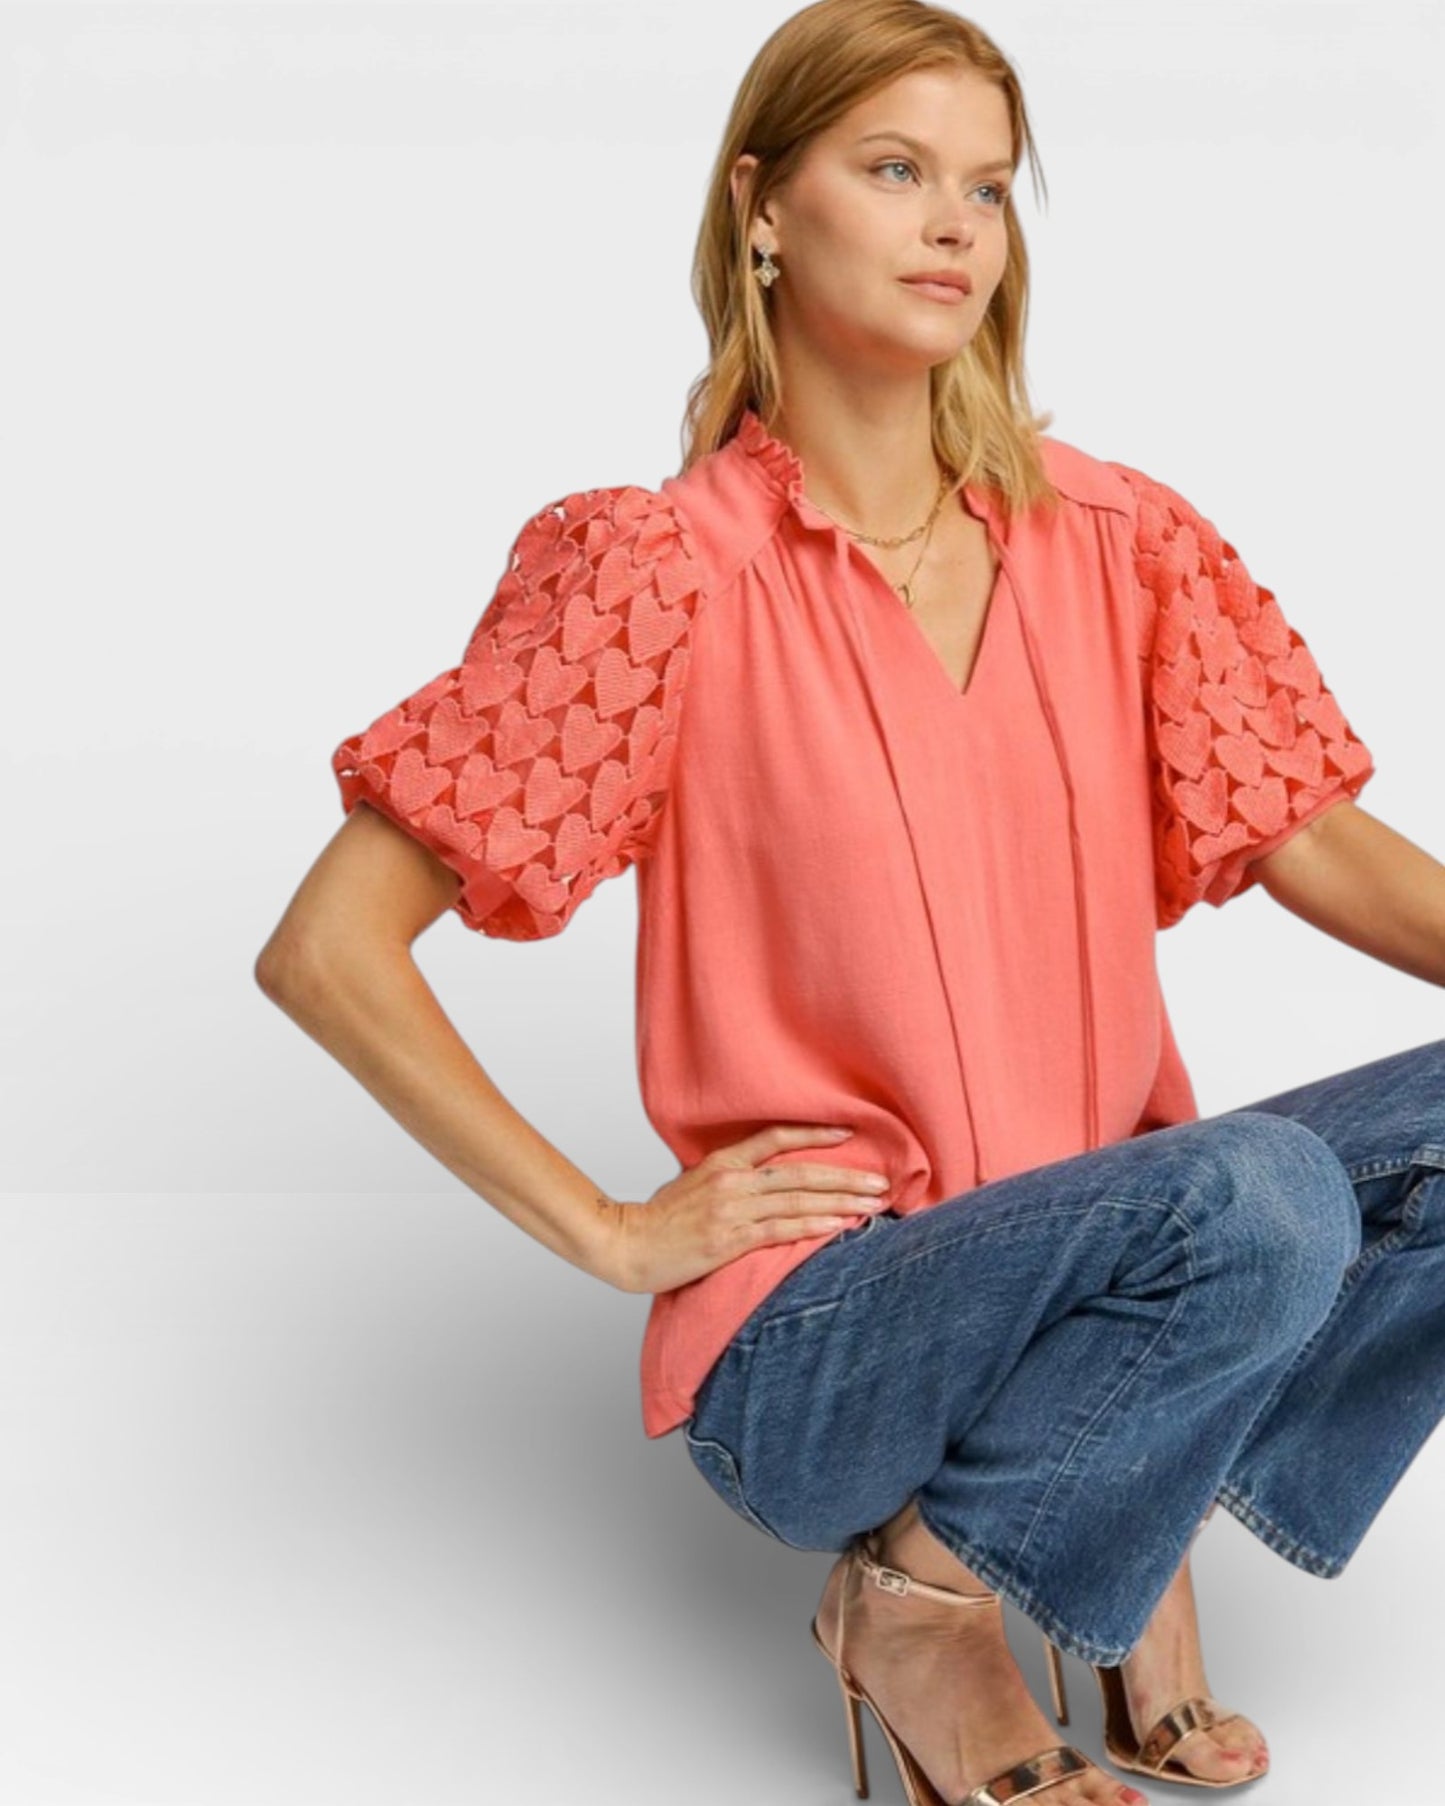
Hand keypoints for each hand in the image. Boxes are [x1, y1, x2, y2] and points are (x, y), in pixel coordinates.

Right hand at [598, 1124, 890, 1293]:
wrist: (627, 1245)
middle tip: (881, 1182)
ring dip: (841, 1203)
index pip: (777, 1138)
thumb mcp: (691, 1184)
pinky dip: (814, 1226)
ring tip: (873, 1205)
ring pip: (798, 1200)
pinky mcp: (729, 1240)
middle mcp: (731, 1180)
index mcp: (722, 1161)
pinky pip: (781, 1230)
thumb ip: (726, 1177)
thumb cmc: (659, 1219)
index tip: (849, 1134)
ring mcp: (731, 1210)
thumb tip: (756, 1176)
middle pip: (800, 1172)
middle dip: (845, 1177)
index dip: (815, 1134)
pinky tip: (840, 1226)